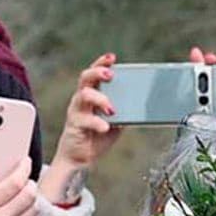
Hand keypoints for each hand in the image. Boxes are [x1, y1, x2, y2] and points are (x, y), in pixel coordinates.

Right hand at [39, 53, 122, 203]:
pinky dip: (97, 122)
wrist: (78, 158)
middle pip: (85, 78)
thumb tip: (142, 105)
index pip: (94, 74)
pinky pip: (84, 120)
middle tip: (110, 75)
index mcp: (91, 95)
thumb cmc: (95, 137)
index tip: (112, 58)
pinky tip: (105, 127)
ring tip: (112, 108)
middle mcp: (81, 99)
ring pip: (84, 95)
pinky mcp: (74, 125)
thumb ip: (124, 111)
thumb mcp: (115, 122)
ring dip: (100, 98)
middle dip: (98, 73)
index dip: (102, 63)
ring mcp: (76, 111)